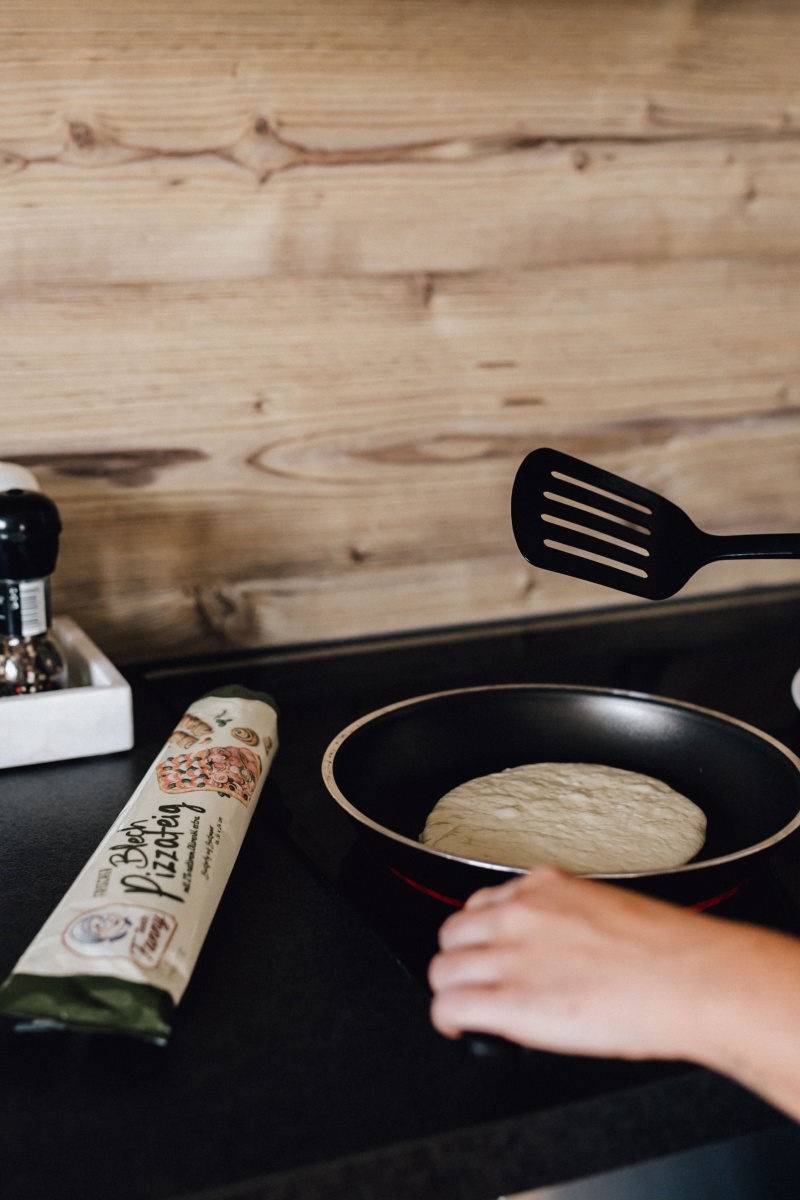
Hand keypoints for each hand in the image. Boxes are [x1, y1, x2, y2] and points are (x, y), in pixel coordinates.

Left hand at [429, 867, 747, 1061]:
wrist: (692, 979)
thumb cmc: (668, 952)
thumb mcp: (605, 908)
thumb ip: (564, 917)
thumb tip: (551, 946)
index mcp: (544, 887)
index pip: (482, 904)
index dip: (482, 936)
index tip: (491, 952)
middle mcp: (519, 913)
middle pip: (452, 934)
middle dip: (463, 961)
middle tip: (481, 985)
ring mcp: (511, 955)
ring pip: (443, 970)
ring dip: (454, 991)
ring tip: (472, 1010)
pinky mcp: (510, 1001)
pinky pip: (448, 1007)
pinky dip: (449, 1022)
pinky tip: (462, 1030)